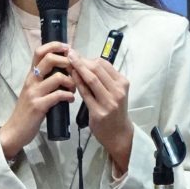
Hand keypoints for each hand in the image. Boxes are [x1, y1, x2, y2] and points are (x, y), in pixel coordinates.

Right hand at [0, 41, 74, 160]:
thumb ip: (44, 80)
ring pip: (57, 77)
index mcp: (31, 75)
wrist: (15, 131)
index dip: (55, 46)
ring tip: (74, 88)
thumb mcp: (34, 91)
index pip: (39, 52)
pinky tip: (71, 99)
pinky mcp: (38, 106)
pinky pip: (58, 95)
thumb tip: (63, 71)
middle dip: (67, 61)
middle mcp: (31, 81)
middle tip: (75, 70)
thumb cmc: (27, 111)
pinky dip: (69, 96)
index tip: (68, 49)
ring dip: (71, 81)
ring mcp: (34, 93)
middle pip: (49, 59)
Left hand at [68, 47, 133, 173]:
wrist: (119, 134)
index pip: (104, 64)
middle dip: (81, 60)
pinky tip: (70, 78)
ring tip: (67, 62)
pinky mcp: (99, 112)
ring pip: (91, 79)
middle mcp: (118, 91)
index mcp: (123, 83)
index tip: (77, 55)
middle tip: (69, 54)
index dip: (89, 58)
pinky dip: (77, 83)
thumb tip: (85, 63)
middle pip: (97, 68)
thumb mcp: (115, 92)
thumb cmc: (115, 111)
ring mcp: (109, 102)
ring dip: (78, 68)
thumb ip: (104, 79)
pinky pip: (85, 93)